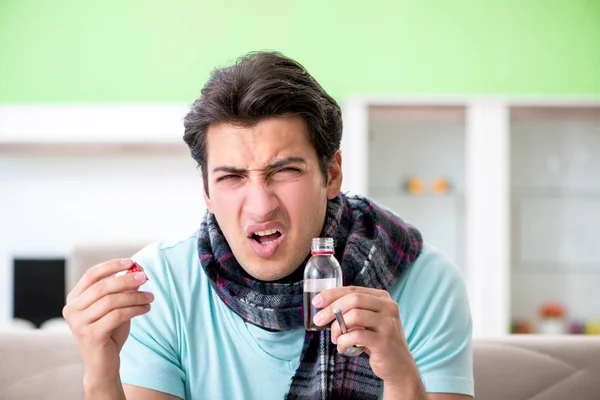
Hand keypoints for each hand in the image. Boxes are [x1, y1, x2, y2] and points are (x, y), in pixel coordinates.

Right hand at [62, 259, 153, 386]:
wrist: (103, 365)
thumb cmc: (109, 332)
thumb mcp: (116, 307)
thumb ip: (122, 290)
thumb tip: (137, 270)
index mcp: (74, 299)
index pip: (91, 275)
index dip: (111, 266)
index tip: (131, 262)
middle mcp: (72, 310)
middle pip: (102, 286)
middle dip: (127, 280)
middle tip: (146, 277)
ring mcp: (79, 323)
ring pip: (112, 301)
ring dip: (135, 296)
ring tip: (150, 297)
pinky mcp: (91, 335)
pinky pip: (117, 315)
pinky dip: (135, 309)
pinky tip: (146, 308)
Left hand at [312, 286, 418, 386]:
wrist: (398, 365)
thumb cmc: (377, 340)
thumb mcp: (368, 321)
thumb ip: (353, 310)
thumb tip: (323, 306)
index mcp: (382, 298)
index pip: (353, 290)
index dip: (332, 294)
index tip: (316, 302)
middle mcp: (388, 307)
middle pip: (354, 299)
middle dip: (331, 309)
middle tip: (318, 320)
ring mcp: (388, 324)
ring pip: (354, 316)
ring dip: (338, 328)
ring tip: (335, 339)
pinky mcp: (384, 341)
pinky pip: (356, 336)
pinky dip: (344, 341)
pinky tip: (342, 348)